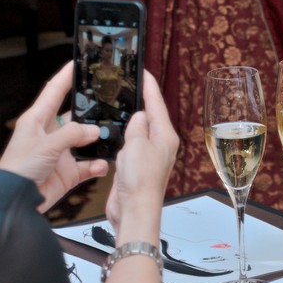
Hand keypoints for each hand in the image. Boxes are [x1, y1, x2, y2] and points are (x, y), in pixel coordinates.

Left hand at [0, 65, 108, 211]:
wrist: (14, 200)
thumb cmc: (18, 169)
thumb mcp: (46, 145)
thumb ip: (72, 134)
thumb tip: (93, 129)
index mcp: (37, 120)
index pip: (53, 91)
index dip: (65, 76)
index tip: (78, 63)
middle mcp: (50, 134)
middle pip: (74, 116)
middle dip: (91, 111)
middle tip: (109, 102)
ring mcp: (59, 153)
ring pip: (84, 141)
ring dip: (97, 141)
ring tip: (110, 137)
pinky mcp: (66, 172)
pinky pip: (87, 165)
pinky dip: (96, 165)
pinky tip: (102, 164)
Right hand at [106, 71, 178, 234]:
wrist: (134, 210)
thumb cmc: (140, 180)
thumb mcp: (136, 145)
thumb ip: (137, 126)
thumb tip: (139, 116)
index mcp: (165, 136)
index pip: (157, 104)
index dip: (149, 86)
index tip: (144, 72)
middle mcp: (161, 145)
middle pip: (151, 116)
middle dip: (142, 100)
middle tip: (131, 83)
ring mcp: (150, 156)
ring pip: (141, 130)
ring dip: (132, 119)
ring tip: (123, 103)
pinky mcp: (138, 166)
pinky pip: (132, 145)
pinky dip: (125, 137)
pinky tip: (117, 132)